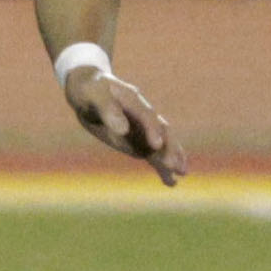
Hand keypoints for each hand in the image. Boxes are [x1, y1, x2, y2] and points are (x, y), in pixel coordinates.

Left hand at [64, 66, 186, 185]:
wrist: (89, 89)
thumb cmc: (90, 89)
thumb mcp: (93, 95)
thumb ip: (108, 110)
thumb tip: (123, 129)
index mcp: (133, 100)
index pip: (146, 116)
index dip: (152, 130)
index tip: (156, 145)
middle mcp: (143, 115)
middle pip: (161, 131)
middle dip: (169, 148)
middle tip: (176, 166)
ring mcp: (143, 129)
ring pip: (162, 145)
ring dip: (172, 158)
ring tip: (181, 174)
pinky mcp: (139, 142)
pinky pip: (154, 155)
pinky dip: (162, 167)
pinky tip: (171, 182)